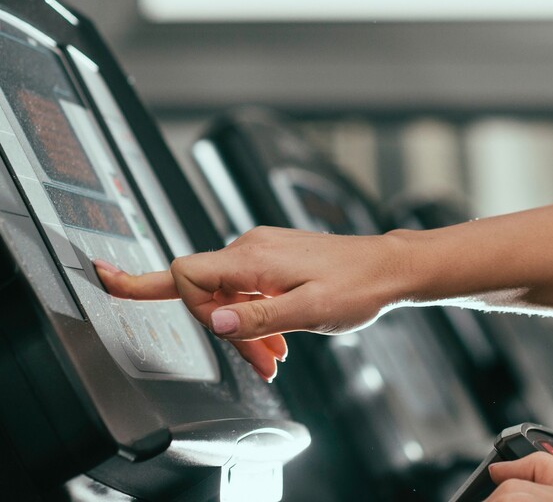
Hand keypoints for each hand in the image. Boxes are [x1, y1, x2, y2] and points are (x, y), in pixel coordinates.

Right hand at [92, 225, 409, 381]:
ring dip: (245, 330)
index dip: (146, 283)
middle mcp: (252, 248)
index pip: (184, 272)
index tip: (107, 280)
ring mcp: (262, 251)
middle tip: (264, 359)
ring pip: (229, 297)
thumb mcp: (309, 312)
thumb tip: (216, 321)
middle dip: (227, 331)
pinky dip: (256, 317)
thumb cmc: (358, 286)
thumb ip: (258, 318)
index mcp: (253, 258)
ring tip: (277, 355)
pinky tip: (279, 339)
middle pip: (206, 294)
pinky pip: (248, 291)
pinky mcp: (273, 258)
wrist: (389, 270)